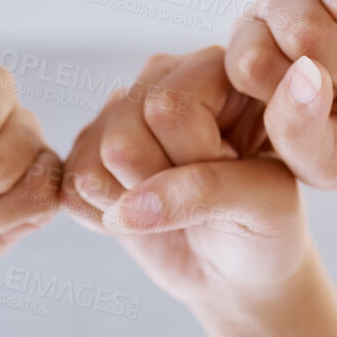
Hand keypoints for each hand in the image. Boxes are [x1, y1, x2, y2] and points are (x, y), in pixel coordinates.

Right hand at [62, 47, 307, 309]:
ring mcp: (119, 110)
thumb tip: (131, 206)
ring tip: (174, 205)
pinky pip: (71, 185)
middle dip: (162, 184)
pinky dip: (106, 217)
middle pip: (126, 136)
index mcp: (218, 68)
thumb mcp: (263, 203)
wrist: (237, 268)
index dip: (197, 158)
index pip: (170, 107)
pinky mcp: (87, 148)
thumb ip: (206, 190)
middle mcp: (162, 77)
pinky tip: (143, 214)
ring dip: (136, 203)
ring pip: (98, 160)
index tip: (234, 177)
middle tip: (200, 197)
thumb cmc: (265, 227)